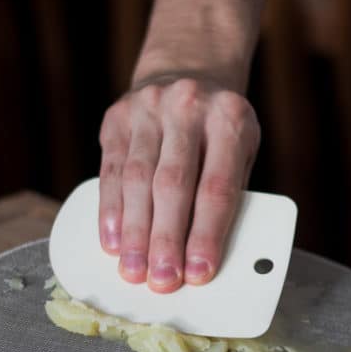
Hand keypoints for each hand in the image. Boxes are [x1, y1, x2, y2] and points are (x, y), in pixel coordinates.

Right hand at [98, 76, 259, 292]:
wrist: (188, 70)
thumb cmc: (218, 130)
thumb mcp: (240, 151)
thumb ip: (227, 194)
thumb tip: (203, 257)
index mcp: (230, 119)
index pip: (217, 186)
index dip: (206, 234)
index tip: (198, 272)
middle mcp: (188, 108)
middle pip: (172, 184)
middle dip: (165, 239)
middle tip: (161, 281)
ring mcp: (148, 108)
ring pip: (136, 180)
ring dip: (134, 232)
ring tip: (134, 271)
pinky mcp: (117, 117)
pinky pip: (111, 170)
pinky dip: (110, 211)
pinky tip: (112, 242)